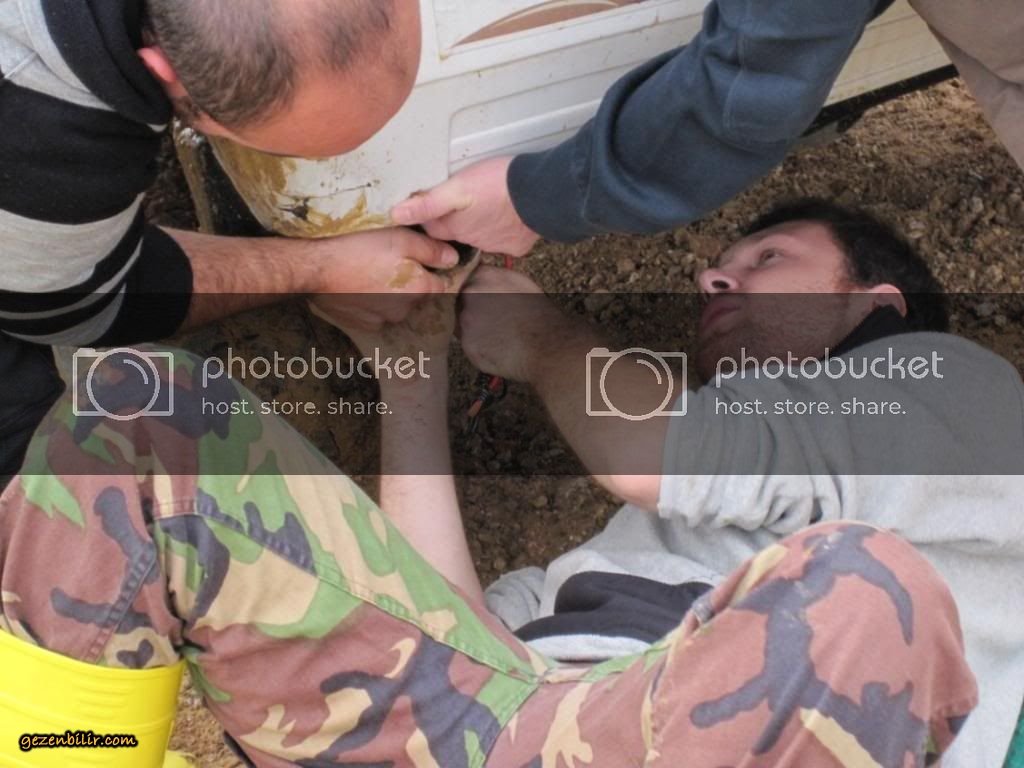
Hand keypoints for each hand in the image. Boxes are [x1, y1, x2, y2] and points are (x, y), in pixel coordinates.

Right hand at [311, 253, 481, 382]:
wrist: (314, 267)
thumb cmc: (358, 246)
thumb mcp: (401, 238)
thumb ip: (432, 250)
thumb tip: (453, 258)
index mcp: (420, 289)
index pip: (441, 283)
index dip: (432, 268)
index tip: (417, 256)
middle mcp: (406, 310)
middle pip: (417, 293)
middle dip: (409, 279)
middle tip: (388, 258)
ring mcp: (383, 320)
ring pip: (396, 304)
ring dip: (390, 291)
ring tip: (370, 270)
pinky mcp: (363, 324)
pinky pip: (376, 312)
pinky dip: (371, 301)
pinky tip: (358, 284)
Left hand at [390, 157, 540, 257]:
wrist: (540, 193)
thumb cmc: (497, 185)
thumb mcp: (456, 187)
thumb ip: (427, 203)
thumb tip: (396, 215)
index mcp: (455, 227)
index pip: (432, 227)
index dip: (430, 214)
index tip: (432, 202)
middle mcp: (473, 241)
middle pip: (456, 232)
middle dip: (456, 220)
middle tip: (462, 199)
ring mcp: (496, 245)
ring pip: (481, 235)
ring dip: (481, 223)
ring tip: (486, 203)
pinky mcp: (517, 244)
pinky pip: (506, 240)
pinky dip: (505, 230)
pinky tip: (508, 215)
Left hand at [458, 267, 564, 382]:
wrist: (546, 344)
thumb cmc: (539, 314)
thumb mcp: (520, 283)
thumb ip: (495, 277)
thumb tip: (482, 275)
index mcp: (484, 275)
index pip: (466, 280)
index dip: (475, 292)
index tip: (484, 301)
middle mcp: (470, 294)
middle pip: (460, 301)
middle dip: (473, 311)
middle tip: (494, 320)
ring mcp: (466, 320)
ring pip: (463, 324)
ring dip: (476, 330)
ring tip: (498, 335)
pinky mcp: (467, 344)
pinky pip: (469, 345)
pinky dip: (480, 348)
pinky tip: (498, 347)